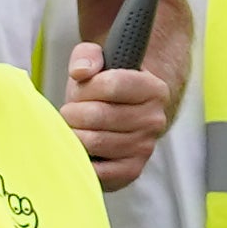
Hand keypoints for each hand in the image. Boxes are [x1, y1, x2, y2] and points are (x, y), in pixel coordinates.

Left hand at [58, 45, 175, 187]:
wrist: (113, 120)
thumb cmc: (101, 91)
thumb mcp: (96, 64)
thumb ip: (87, 56)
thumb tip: (81, 72)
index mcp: (154, 89)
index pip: (112, 84)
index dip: (86, 86)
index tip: (81, 89)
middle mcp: (155, 120)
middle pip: (98, 115)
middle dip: (73, 112)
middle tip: (71, 112)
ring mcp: (145, 148)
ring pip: (94, 141)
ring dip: (73, 134)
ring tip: (75, 128)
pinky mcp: (131, 172)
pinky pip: (98, 171)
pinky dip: (80, 159)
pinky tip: (80, 149)